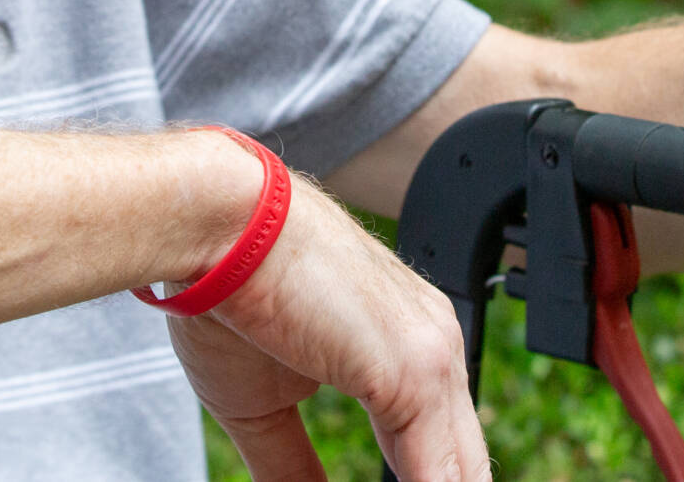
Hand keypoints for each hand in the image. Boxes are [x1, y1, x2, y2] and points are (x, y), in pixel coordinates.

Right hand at [161, 176, 486, 481]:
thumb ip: (295, 467)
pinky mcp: (415, 373)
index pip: (444, 454)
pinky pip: (440, 481)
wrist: (215, 228)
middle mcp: (440, 348)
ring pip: (463, 478)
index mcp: (414, 346)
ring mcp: (436, 360)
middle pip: (468, 471)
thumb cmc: (230, 296)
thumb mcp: (265, 406)